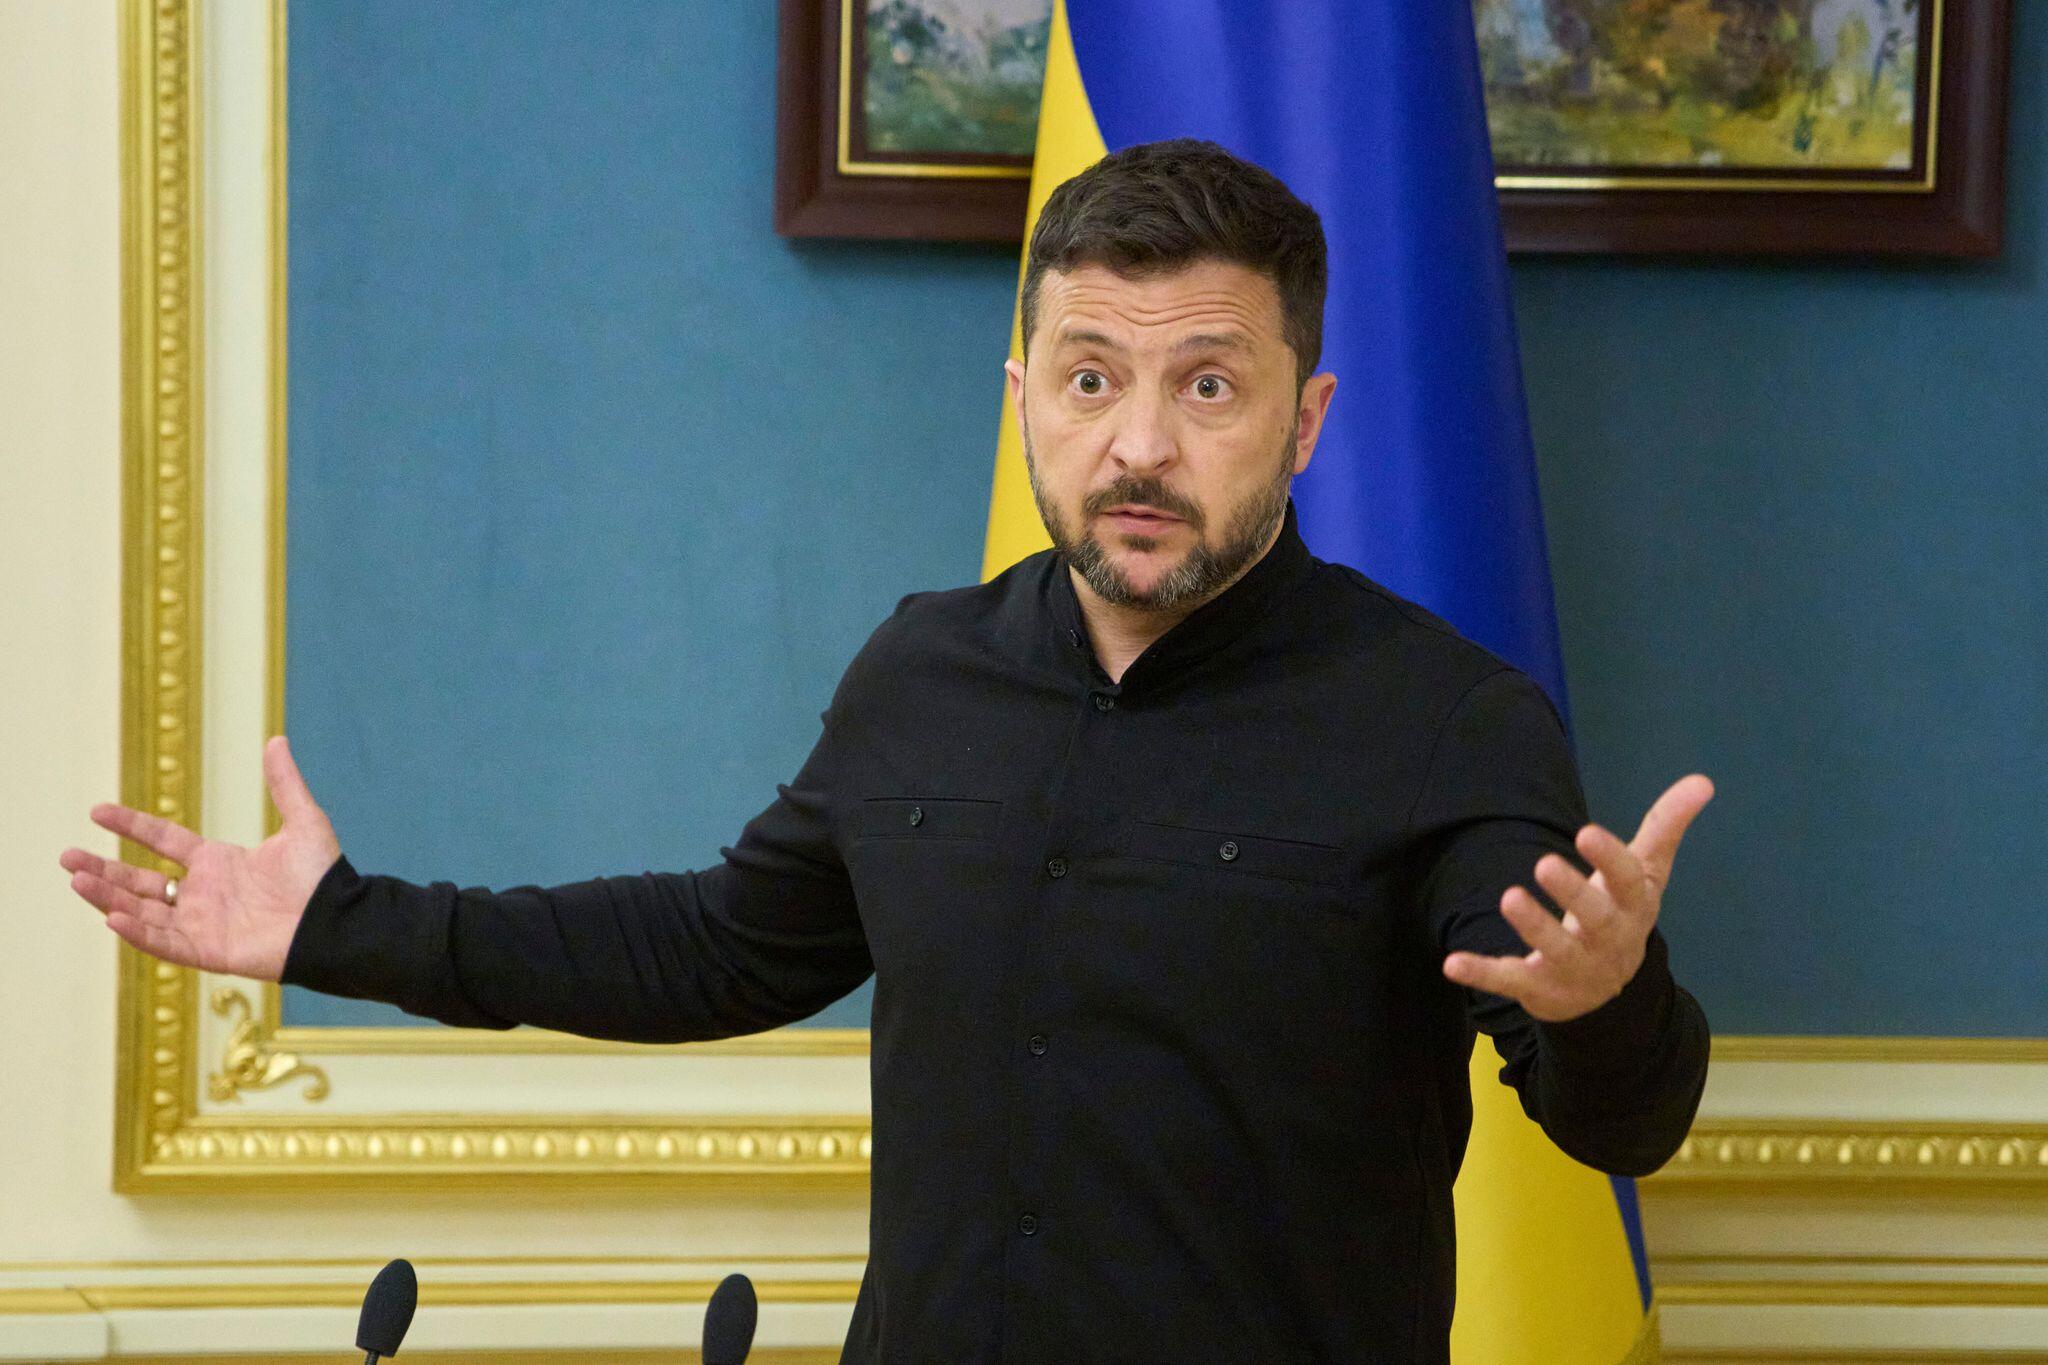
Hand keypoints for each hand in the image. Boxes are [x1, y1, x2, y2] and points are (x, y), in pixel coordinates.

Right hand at [59, 735, 340, 981]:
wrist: (339, 922)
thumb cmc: (324, 877)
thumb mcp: (303, 822)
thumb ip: (285, 784)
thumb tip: (276, 739)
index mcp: (218, 862)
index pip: (162, 840)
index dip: (130, 826)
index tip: (97, 811)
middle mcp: (204, 893)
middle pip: (140, 880)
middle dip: (102, 870)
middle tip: (65, 858)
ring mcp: (203, 924)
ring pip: (142, 911)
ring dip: (108, 897)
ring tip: (75, 880)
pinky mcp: (209, 951)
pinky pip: (164, 942)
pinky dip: (138, 931)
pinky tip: (112, 915)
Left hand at [1442, 774, 1713, 1022]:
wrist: (1608, 990)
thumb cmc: (1621, 913)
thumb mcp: (1645, 873)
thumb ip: (1664, 827)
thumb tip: (1702, 781)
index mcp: (1634, 908)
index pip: (1629, 883)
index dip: (1610, 859)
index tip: (1587, 832)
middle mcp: (1609, 941)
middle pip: (1596, 918)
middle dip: (1573, 893)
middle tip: (1543, 863)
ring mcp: (1575, 969)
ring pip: (1556, 950)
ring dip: (1534, 926)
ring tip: (1509, 897)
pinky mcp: (1539, 988)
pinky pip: (1510, 981)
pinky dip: (1483, 973)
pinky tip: (1452, 963)